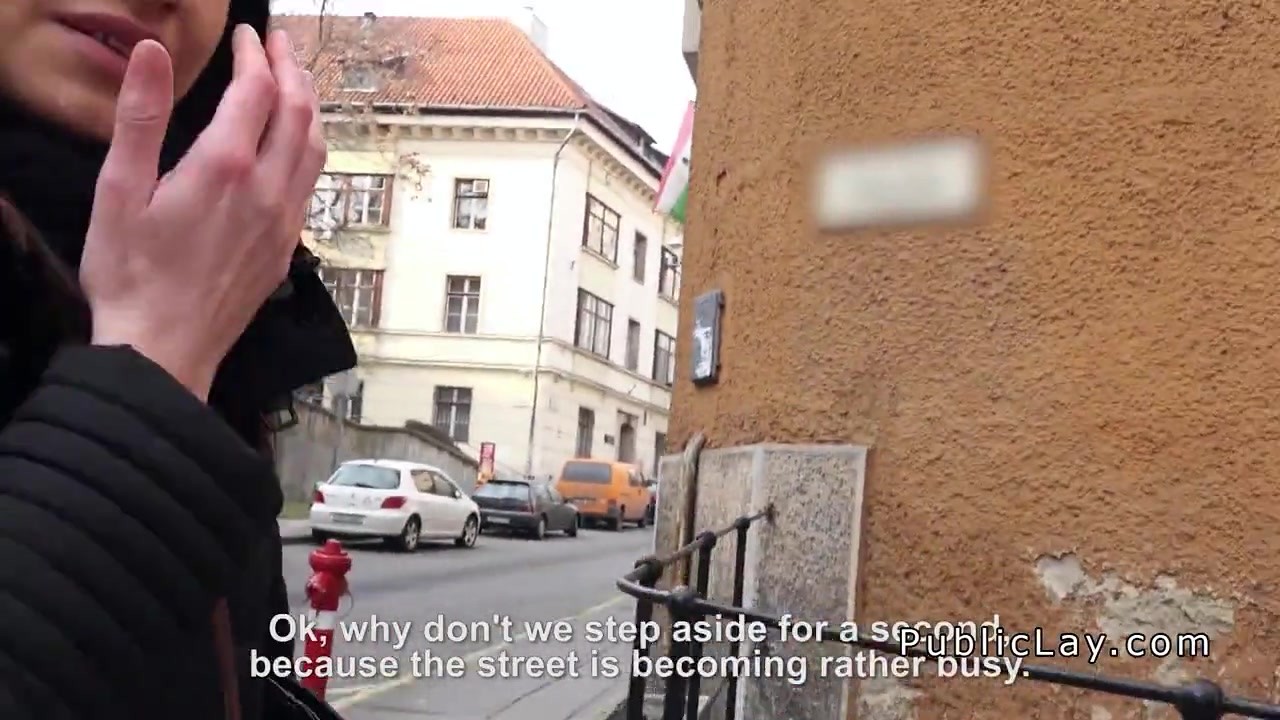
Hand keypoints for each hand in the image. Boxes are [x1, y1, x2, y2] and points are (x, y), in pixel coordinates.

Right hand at [80, 26, 326, 400]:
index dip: (255, 53)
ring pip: (316, 147)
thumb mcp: (118, 190)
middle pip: (298, 112)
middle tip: (280, 42)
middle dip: (292, 69)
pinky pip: (311, 182)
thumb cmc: (130, 275)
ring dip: (309, 105)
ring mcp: (284, 220)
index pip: (257, 90)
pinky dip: (311, 146)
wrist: (164, 351)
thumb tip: (151, 51)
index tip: (246, 32)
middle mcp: (267, 189)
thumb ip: (139, 117)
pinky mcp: (286, 246)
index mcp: (226, 167)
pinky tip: (297, 145)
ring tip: (297, 81)